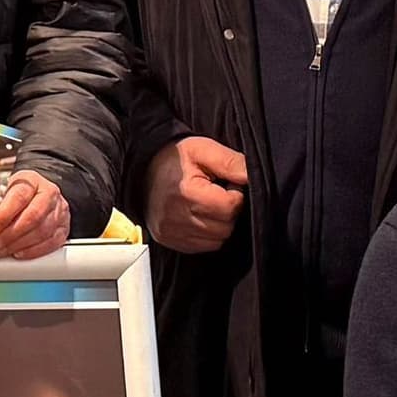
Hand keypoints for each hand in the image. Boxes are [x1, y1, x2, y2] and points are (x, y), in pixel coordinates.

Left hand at [0, 174, 68, 259]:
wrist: (40, 193)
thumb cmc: (20, 193)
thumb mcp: (6, 190)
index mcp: (33, 181)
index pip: (19, 196)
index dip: (4, 214)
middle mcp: (50, 194)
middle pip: (33, 217)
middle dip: (11, 234)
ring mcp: (60, 211)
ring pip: (42, 232)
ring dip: (19, 244)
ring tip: (3, 249)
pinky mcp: (64, 228)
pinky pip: (51, 243)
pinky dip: (33, 251)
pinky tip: (19, 253)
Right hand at [144, 136, 248, 254]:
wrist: (143, 170)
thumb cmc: (173, 159)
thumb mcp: (203, 149)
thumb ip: (231, 162)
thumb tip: (253, 176)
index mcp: (188, 193)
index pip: (231, 207)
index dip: (236, 195)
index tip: (227, 185)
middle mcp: (178, 217)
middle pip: (226, 226)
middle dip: (228, 210)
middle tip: (217, 193)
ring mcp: (172, 232)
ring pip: (218, 239)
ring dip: (219, 223)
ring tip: (208, 204)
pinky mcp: (170, 240)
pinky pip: (204, 246)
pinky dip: (208, 233)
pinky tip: (199, 215)